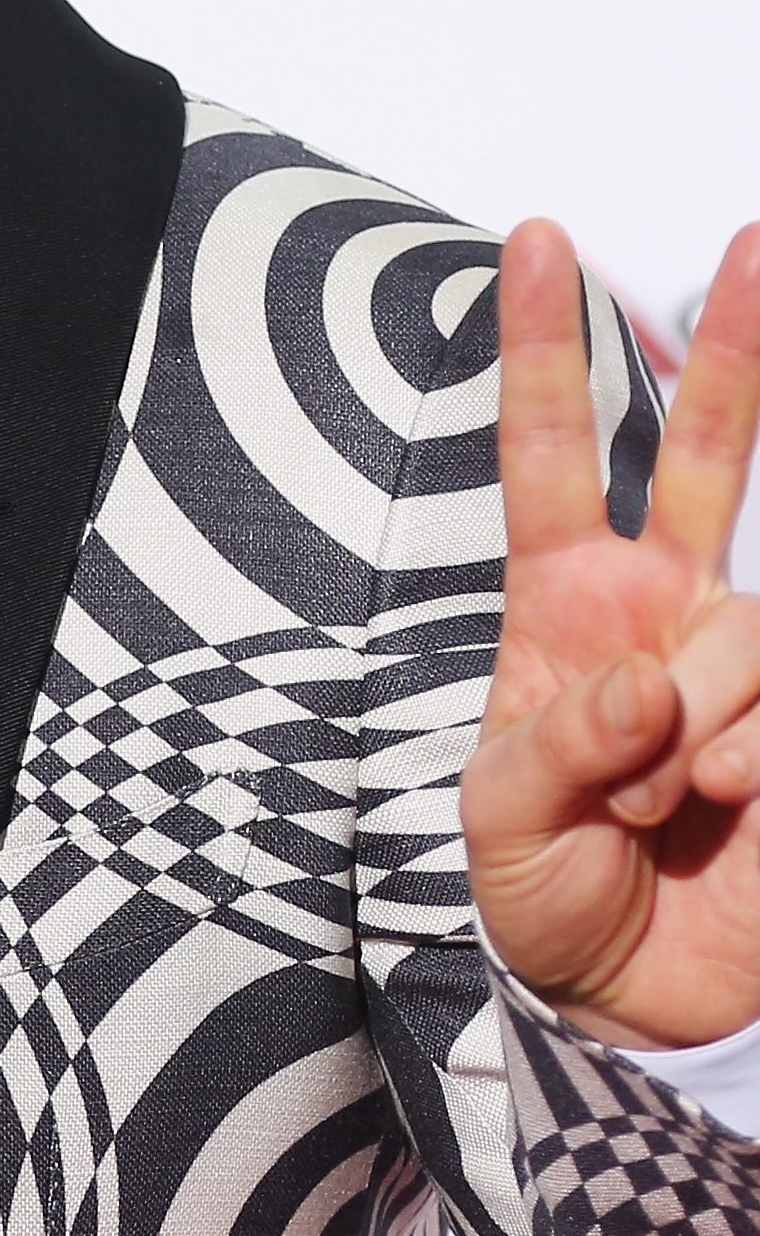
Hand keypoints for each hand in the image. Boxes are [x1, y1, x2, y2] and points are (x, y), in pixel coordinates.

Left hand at [462, 219, 759, 1046]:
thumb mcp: (502, 821)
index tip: (535, 239)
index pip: (548, 454)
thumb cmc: (547, 893)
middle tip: (752, 239)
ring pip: (749, 627)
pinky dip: (749, 761)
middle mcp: (662, 607)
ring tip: (662, 801)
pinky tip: (723, 808)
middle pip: (704, 451)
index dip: (542, 349)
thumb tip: (645, 680)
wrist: (624, 996)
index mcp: (564, 604)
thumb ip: (561, 742)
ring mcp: (739, 663)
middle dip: (734, 347)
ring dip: (700, 725)